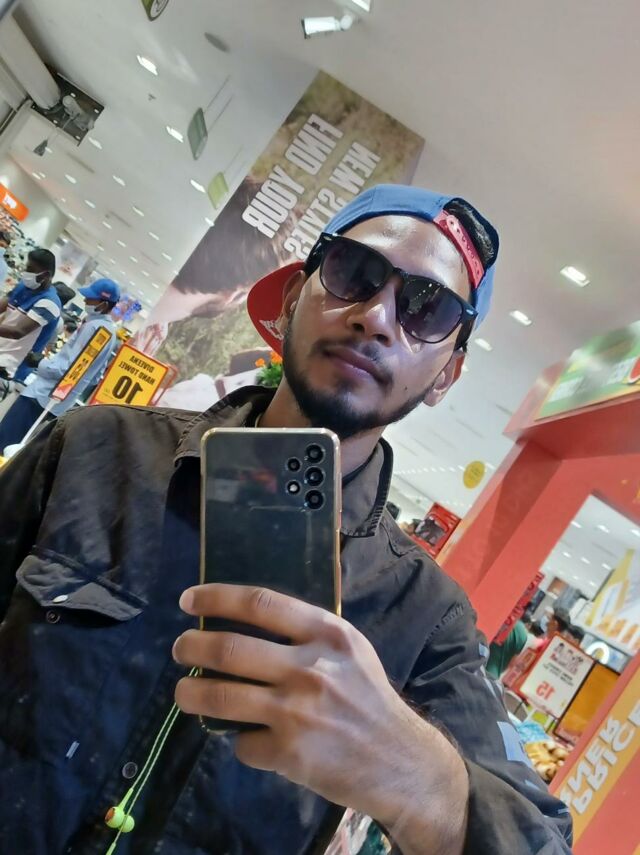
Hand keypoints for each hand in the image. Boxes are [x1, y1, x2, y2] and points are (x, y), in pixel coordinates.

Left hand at [173, 584, 467, 849]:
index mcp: (327, 634)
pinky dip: (239, 740)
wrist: (399, 760)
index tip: (189, 600)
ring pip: (219, 696)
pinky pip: (242, 742)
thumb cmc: (368, 696)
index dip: (217, 598)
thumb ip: (306, 632)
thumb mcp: (349, 648)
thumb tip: (244, 621)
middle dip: (191, 646)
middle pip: (228, 648)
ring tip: (182, 691)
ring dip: (189, 693)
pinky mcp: (288, 753)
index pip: (260, 603)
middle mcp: (310, 668)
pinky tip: (250, 737)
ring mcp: (296, 712)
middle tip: (180, 648)